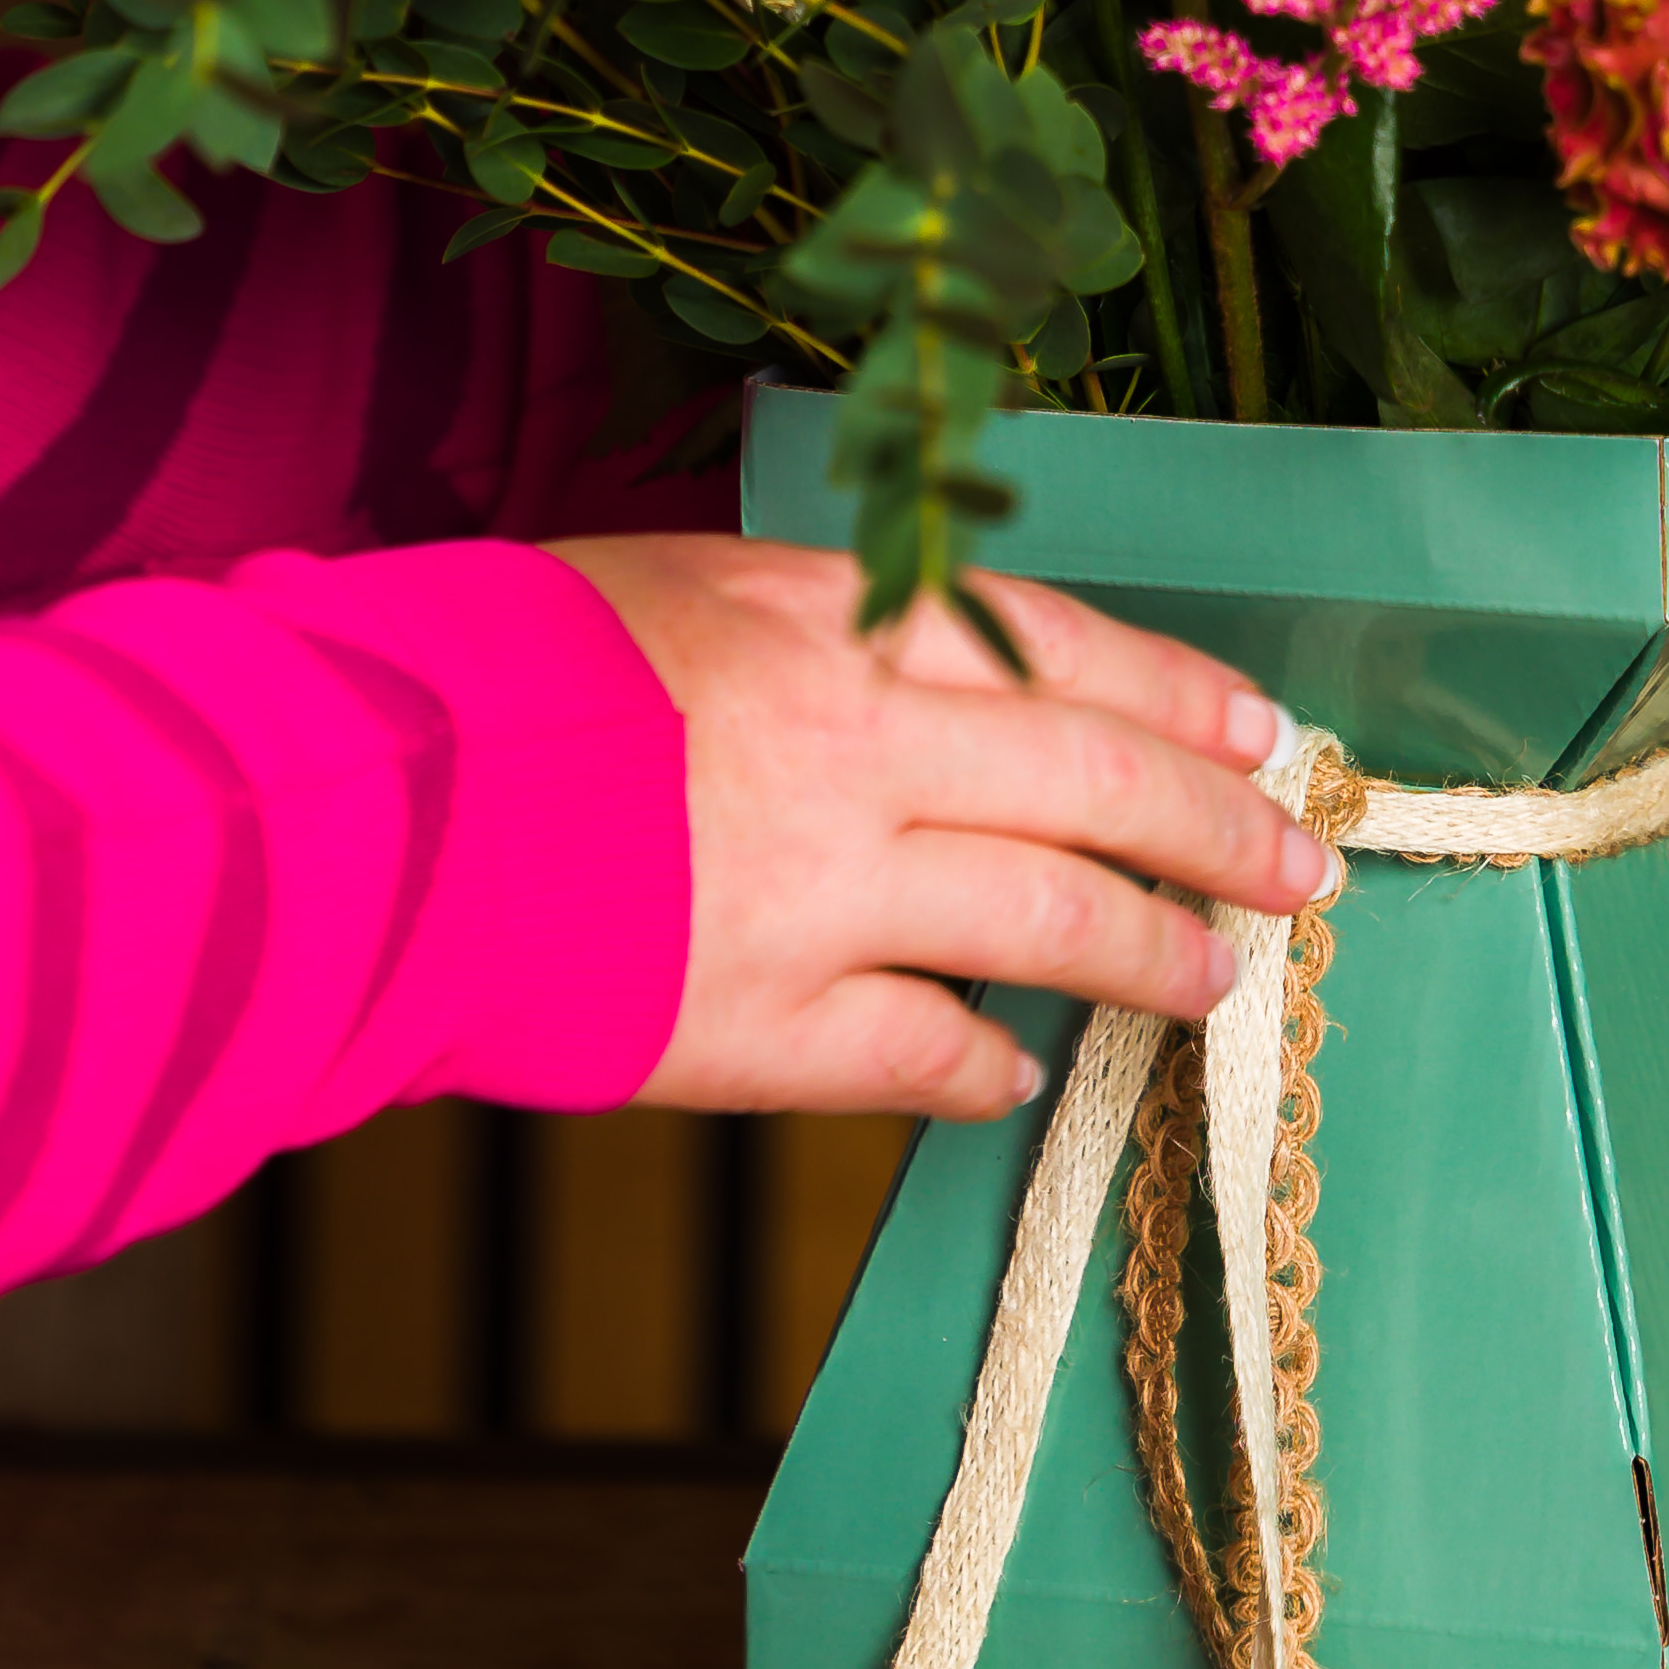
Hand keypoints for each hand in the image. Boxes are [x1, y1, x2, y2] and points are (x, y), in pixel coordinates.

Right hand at [554, 533, 1329, 1123]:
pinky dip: (986, 1067)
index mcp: (838, 617)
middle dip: (1221, 826)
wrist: (368, 801)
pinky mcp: (765, 1021)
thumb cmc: (497, 668)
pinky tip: (1023, 1078)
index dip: (1174, 698)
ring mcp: (825, 889)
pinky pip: (925, 1056)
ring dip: (1150, 948)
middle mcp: (862, 742)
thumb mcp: (683, 590)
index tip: (1257, 731)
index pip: (1061, 650)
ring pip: (1051, 921)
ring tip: (1215, 972)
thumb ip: (822, 641)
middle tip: (1300, 864)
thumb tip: (937, 702)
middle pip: (1101, 782)